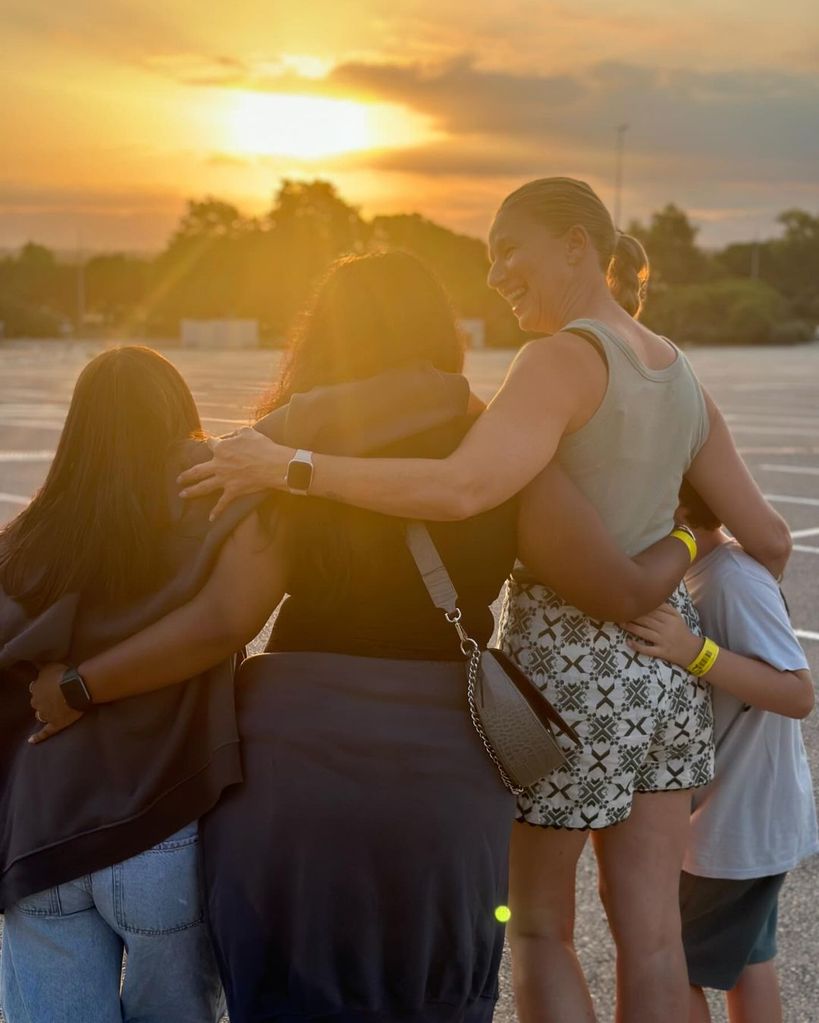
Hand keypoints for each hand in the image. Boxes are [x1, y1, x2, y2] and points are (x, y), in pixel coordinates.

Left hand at [28, 664, 84, 743]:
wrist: (76, 689)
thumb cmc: (64, 675)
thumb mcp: (50, 666)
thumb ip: (42, 667)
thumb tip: (34, 662)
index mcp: (36, 688)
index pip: (35, 687)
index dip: (42, 686)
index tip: (48, 684)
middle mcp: (37, 702)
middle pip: (36, 702)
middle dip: (42, 699)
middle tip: (53, 695)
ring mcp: (45, 714)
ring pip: (40, 715)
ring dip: (43, 712)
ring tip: (52, 709)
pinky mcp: (55, 724)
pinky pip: (45, 732)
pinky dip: (38, 737)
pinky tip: (31, 741)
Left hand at [177, 429, 293, 520]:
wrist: (272, 465)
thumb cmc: (262, 447)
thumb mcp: (247, 432)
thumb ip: (235, 433)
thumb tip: (231, 436)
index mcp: (221, 448)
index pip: (211, 444)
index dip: (212, 443)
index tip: (213, 444)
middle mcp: (218, 464)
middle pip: (197, 470)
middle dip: (186, 475)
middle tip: (178, 479)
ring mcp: (224, 479)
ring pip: (203, 487)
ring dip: (191, 491)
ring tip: (182, 494)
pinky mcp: (233, 491)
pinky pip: (222, 503)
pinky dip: (216, 511)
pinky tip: (210, 518)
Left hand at [620, 603, 701, 668]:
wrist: (693, 651)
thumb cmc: (681, 631)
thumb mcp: (677, 617)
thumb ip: (666, 607)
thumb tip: (652, 598)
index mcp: (669, 618)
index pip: (652, 610)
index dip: (639, 607)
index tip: (628, 603)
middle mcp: (666, 628)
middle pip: (646, 620)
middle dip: (632, 616)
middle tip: (619, 612)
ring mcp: (663, 641)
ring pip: (645, 633)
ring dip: (631, 628)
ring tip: (621, 624)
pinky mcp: (662, 652)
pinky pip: (648, 649)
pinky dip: (638, 646)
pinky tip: (628, 642)